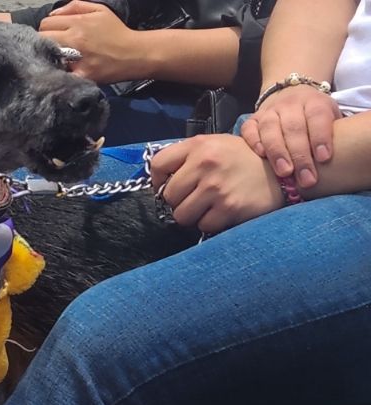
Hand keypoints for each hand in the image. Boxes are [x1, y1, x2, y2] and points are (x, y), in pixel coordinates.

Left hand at [37, 1, 138, 83]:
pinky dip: (59, 72)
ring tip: (59, 58)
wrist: (134, 54)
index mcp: (78, 23)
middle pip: (42, 38)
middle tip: (54, 46)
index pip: (46, 23)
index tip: (54, 34)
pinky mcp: (81, 75)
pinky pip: (60, 74)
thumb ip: (74, 6)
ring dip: (50, 56)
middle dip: (44, 41)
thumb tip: (53, 14)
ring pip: (48, 56)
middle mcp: (75, 40)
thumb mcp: (99, 10)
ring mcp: (77, 59)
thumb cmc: (116, 32)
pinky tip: (64, 70)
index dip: (48, 28)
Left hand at [150, 135, 284, 234]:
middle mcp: (205, 164)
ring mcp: (217, 187)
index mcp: (199, 145)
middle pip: (168, 195)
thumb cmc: (244, 159)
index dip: (156, 180)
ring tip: (207, 206)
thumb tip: (160, 181)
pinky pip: (203, 225)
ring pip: (182, 215)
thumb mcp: (216, 144)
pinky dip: (210, 222)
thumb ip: (189, 156)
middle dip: (179, 201)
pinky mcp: (229, 207)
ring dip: (192, 215)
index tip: (164, 186)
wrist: (283, 171)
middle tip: (194, 198)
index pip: (157, 164)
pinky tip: (222, 211)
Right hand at [240, 84, 340, 188]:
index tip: (324, 158)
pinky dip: (254, 141)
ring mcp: (269, 111)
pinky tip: (261, 155)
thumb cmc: (315, 118)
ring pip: (270, 128)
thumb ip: (330, 134)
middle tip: (306, 178)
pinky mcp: (253, 119)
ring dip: (277, 152)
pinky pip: (249, 129)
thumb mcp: (330, 117)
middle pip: (293, 127)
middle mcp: (290, 104)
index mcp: (313, 102)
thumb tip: (332, 163)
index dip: (321, 137)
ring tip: (284, 172)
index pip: (317, 116)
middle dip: (300, 155)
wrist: (291, 95)